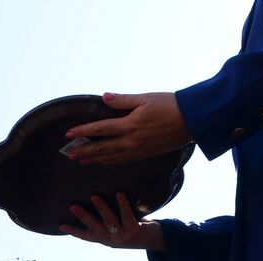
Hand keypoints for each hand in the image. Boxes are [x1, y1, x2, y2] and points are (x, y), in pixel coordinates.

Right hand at [59, 193, 164, 250]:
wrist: (158, 240)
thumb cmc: (137, 229)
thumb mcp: (120, 227)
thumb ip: (111, 220)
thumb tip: (98, 200)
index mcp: (106, 239)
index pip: (86, 235)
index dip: (73, 230)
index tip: (60, 225)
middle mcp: (112, 240)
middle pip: (94, 227)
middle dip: (83, 216)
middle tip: (72, 206)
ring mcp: (122, 237)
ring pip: (109, 221)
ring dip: (101, 208)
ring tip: (93, 196)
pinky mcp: (134, 231)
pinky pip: (127, 215)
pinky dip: (122, 204)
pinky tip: (119, 193)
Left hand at [64, 91, 192, 165]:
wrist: (194, 120)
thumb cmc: (171, 105)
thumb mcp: (146, 98)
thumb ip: (123, 100)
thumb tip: (105, 97)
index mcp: (129, 125)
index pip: (99, 129)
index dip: (82, 132)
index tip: (68, 135)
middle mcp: (130, 141)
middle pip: (101, 148)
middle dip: (83, 151)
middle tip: (69, 154)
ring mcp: (138, 150)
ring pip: (110, 157)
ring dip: (94, 159)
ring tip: (81, 160)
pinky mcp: (145, 154)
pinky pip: (122, 160)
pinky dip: (110, 161)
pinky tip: (104, 161)